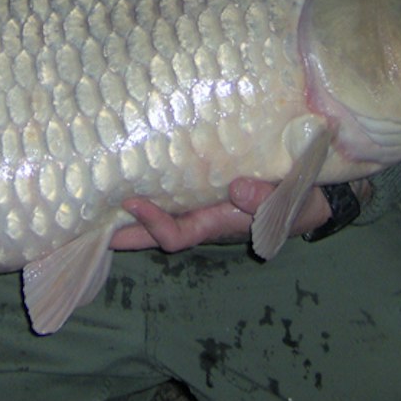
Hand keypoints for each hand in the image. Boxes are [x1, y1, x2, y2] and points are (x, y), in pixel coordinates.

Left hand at [110, 178, 370, 252]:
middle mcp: (202, 215)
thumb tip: (237, 190)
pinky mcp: (202, 183)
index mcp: (219, 223)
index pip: (178, 232)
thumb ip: (269, 200)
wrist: (314, 188)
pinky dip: (149, 183)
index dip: (153, 225)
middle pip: (154, 227)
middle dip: (122, 226)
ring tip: (95, 193)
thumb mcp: (293, 202)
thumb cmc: (302, 198)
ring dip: (129, 206)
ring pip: (158, 209)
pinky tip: (128, 167)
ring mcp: (200, 201)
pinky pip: (170, 187)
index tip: (132, 203)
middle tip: (86, 217)